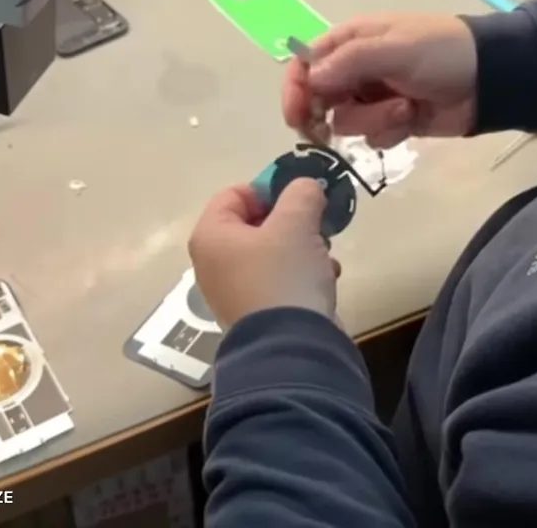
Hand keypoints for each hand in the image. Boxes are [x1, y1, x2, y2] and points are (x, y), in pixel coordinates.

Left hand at [188, 179, 340, 328]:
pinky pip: (279, 279)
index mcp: (211, 236)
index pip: (235, 193)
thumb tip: (306, 187)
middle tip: (317, 223)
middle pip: (255, 223)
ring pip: (272, 251)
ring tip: (324, 254)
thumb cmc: (283, 276)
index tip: (300, 196)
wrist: (291, 348)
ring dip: (303, 246)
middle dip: (292, 220)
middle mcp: (214, 262)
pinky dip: (303, 273)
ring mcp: (235, 290)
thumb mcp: (296, 223)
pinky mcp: (258, 311)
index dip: (269, 188)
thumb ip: (302, 193)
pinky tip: (325, 278)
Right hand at [282, 13, 477, 147]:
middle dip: (329, 115)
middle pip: (319, 99)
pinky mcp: (392, 121)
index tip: (297, 115)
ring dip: (374, 120)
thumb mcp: (395, 48)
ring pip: (347, 122)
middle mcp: (356, 69)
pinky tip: (412, 118)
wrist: (489, 79)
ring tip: (405, 107)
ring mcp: (373, 97)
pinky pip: (373, 136)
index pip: (305, 64)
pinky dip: (390, 131)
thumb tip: (311, 80)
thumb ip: (350, 62)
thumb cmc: (441, 52)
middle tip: (328, 132)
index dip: (295, 89)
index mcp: (351, 41)